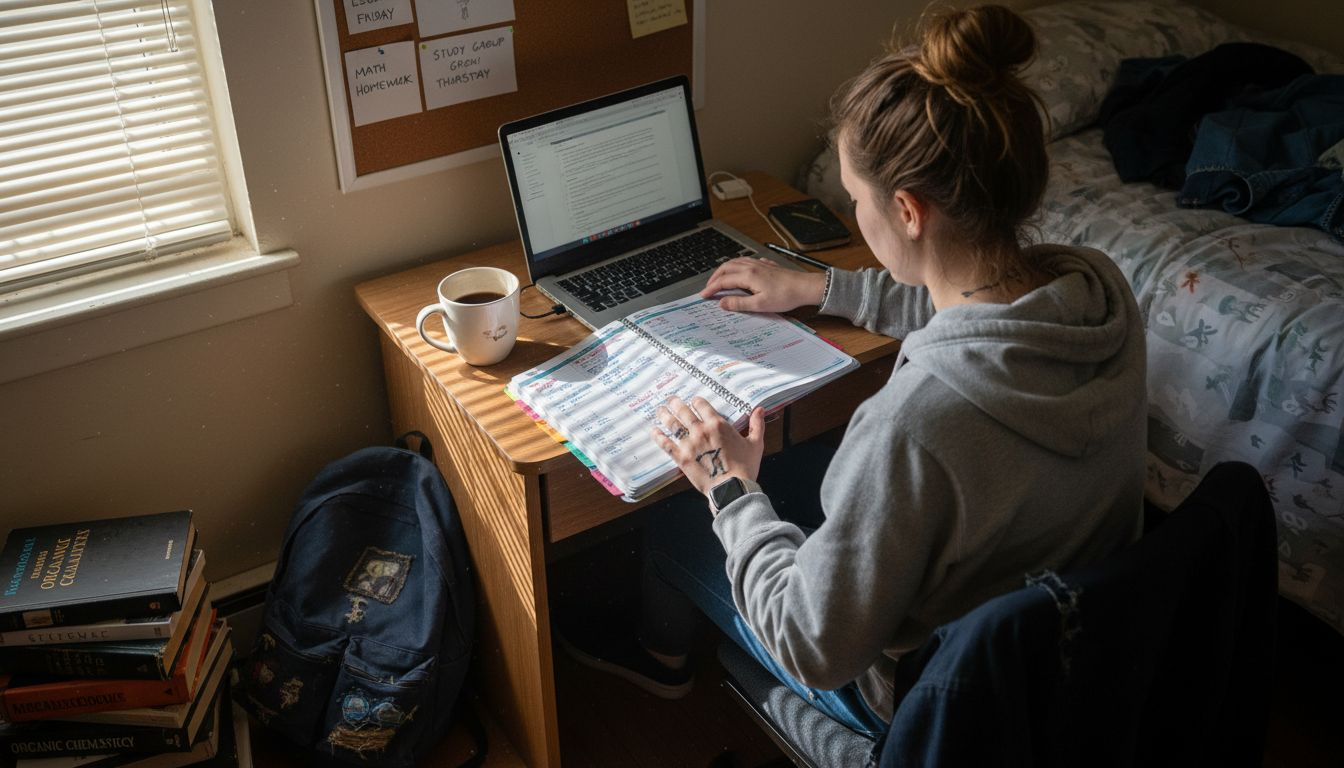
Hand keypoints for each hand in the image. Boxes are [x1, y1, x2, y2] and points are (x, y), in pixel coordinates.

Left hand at [650, 396, 764, 495]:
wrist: (732, 489)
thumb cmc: (745, 467)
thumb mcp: (755, 444)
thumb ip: (756, 425)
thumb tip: (760, 409)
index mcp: (718, 424)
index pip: (702, 405)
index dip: (696, 401)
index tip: (693, 401)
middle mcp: (701, 430)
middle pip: (683, 411)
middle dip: (675, 403)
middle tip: (670, 399)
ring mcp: (689, 443)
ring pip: (672, 424)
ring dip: (665, 415)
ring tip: (659, 410)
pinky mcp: (681, 457)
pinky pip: (666, 444)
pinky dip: (658, 436)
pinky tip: (653, 431)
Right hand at [700, 257, 826, 312]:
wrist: (805, 287)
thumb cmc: (785, 296)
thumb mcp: (760, 305)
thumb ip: (739, 303)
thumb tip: (722, 303)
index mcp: (748, 275)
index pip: (723, 280)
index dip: (711, 288)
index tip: (704, 295)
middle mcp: (751, 266)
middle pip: (726, 267)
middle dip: (715, 277)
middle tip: (709, 287)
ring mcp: (759, 264)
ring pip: (736, 262)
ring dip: (725, 269)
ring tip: (720, 278)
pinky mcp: (767, 265)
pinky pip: (747, 261)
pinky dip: (738, 265)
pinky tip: (741, 270)